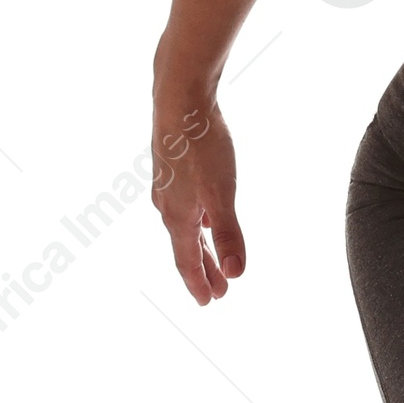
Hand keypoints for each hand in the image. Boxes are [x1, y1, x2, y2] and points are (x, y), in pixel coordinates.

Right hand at [151, 89, 244, 303]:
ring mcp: (167, 187)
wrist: (178, 99)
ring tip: (214, 261)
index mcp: (178, 217)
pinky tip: (205, 219)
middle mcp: (168, 206)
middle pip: (186, 248)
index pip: (187, 261)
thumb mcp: (221, 194)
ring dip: (200, 248)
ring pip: (185, 227)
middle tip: (218, 291)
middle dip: (204, 271)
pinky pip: (185, 208)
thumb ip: (229, 234)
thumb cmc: (199, 146)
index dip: (200, 283)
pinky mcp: (172, 169)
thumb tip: (236, 274)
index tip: (210, 303)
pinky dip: (197, 223)